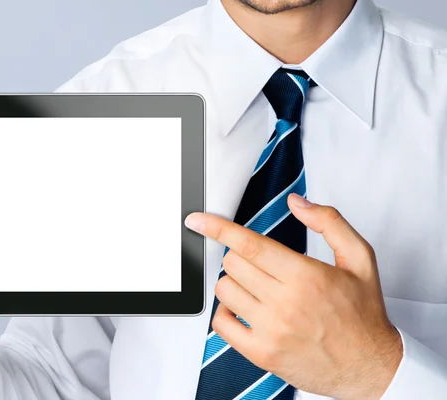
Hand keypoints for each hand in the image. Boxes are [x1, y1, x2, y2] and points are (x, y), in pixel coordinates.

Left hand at [185, 195, 402, 399]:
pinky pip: (221, 325)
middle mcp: (285, 304)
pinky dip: (226, 312)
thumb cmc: (362, 313)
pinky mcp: (263, 355)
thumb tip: (296, 202)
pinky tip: (246, 309)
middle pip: (233, 264)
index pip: (249, 244)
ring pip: (225, 290)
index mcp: (306, 276)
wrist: (372, 368)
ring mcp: (272, 332)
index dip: (218, 228)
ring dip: (235, 283)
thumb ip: (328, 222)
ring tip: (257, 288)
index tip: (198, 220)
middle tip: (259, 264)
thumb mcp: (359, 258)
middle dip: (239, 256)